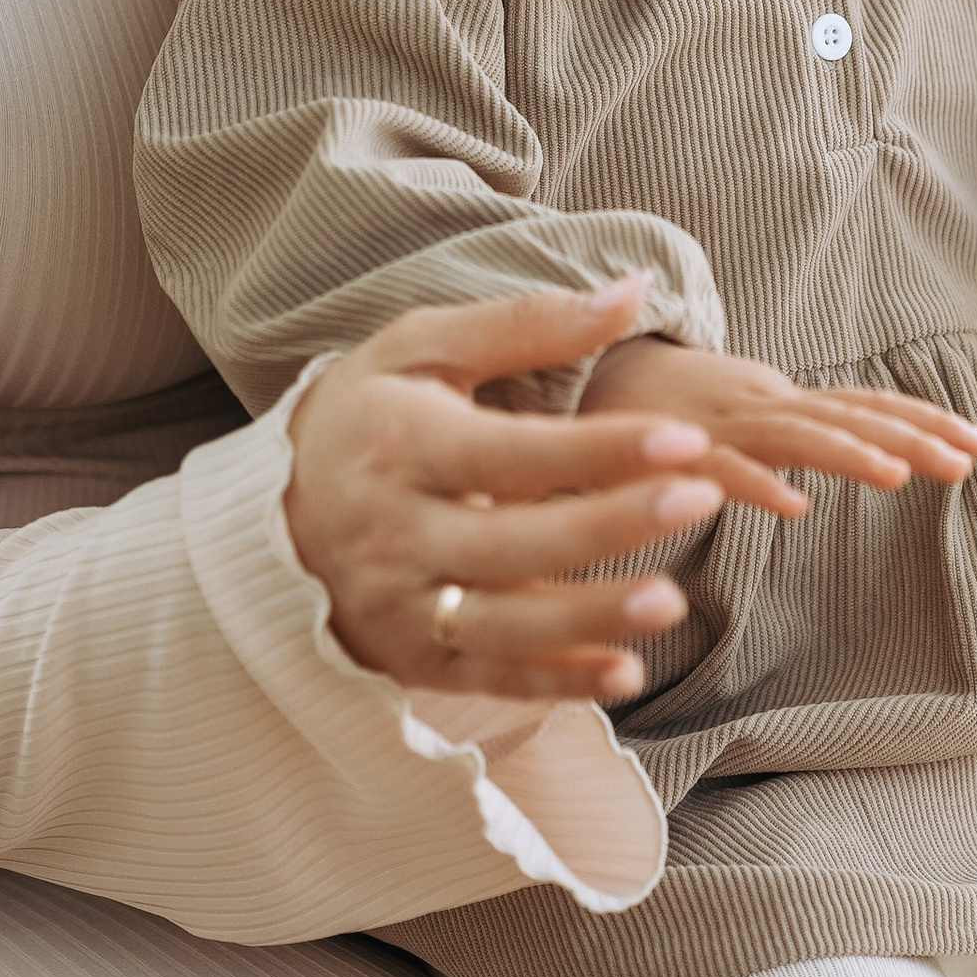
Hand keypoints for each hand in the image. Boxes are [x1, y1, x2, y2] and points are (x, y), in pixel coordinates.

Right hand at [284, 278, 743, 703]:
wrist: (273, 512)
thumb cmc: (371, 414)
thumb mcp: (426, 348)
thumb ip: (530, 325)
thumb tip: (635, 291)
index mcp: (400, 445)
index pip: (513, 452)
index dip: (602, 447)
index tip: (687, 437)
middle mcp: (395, 533)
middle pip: (514, 540)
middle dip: (612, 523)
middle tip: (703, 498)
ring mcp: (401, 605)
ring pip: (505, 623)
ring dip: (590, 617)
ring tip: (672, 600)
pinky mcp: (412, 660)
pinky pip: (491, 679)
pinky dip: (558, 685)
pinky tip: (627, 672)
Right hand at [580, 336, 976, 516]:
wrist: (575, 374)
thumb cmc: (662, 409)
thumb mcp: (737, 418)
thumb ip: (786, 437)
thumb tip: (841, 467)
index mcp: (777, 402)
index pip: (863, 407)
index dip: (922, 421)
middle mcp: (758, 405)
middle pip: (846, 416)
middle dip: (912, 435)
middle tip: (972, 459)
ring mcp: (718, 425)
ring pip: (793, 435)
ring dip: (849, 453)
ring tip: (900, 475)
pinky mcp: (672, 450)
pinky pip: (718, 469)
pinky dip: (755, 484)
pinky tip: (794, 508)